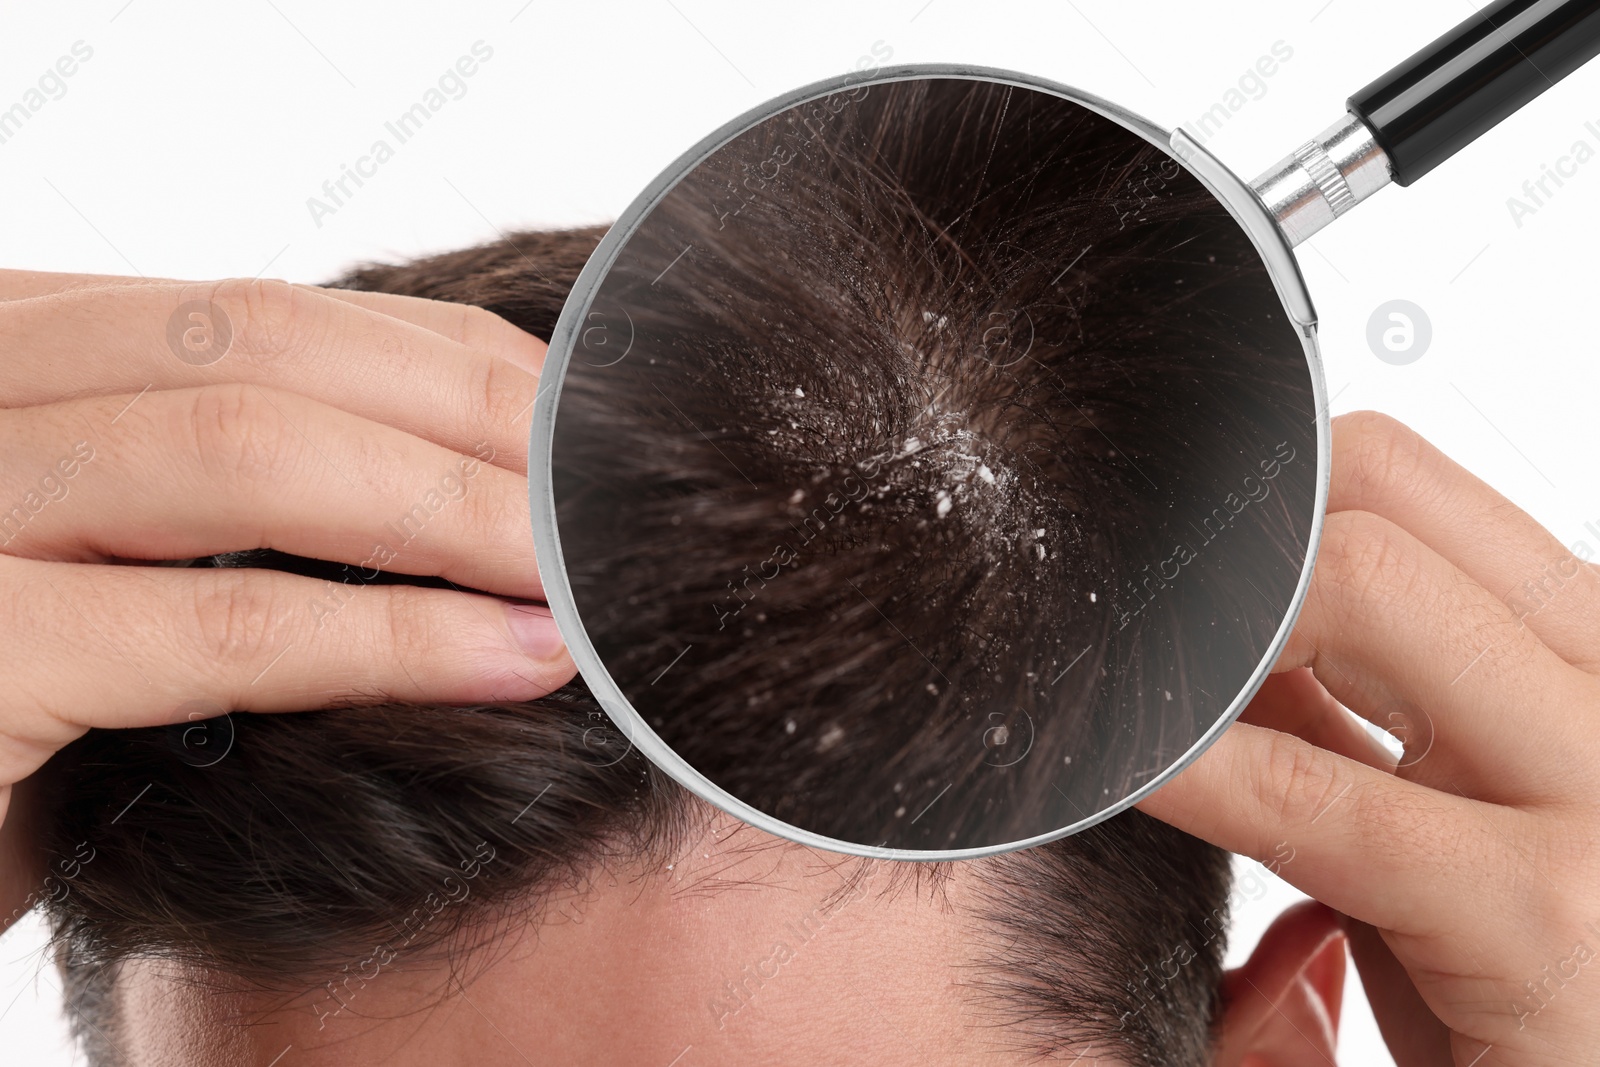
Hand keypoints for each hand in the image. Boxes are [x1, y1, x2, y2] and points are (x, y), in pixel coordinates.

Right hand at [0, 271, 574, 928]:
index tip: (571, 425)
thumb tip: (446, 476)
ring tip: (585, 575)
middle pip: (266, 349)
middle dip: (472, 421)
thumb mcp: (89, 548)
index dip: (445, 361)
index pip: (262, 311)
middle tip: (609, 496)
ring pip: (252, 452)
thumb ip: (210, 484)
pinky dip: (396, 635)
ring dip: (457, 510)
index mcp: (13, 345)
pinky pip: (223, 623)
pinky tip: (516, 655)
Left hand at [1139, 411, 1599, 1066]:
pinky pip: (1312, 793)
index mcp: (1598, 659)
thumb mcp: (1452, 820)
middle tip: (1137, 620)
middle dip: (1230, 549)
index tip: (1178, 566)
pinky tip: (1133, 773)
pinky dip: (1194, 768)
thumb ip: (1361, 712)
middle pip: (1379, 497)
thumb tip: (1227, 626)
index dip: (1265, 509)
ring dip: (1209, 630)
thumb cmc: (1536, 991)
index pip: (1407, 486)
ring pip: (1360, 588)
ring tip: (1131, 679)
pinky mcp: (1546, 912)